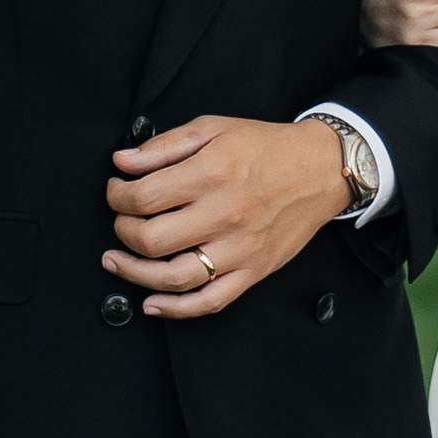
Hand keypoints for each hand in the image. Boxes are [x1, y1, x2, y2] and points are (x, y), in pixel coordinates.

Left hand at [104, 114, 349, 317]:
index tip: (116, 191)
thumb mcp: (214, 128)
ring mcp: (239, 248)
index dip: (117, 196)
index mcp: (211, 173)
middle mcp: (224, 214)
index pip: (144, 197)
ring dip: (135, 273)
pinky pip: (210, 301)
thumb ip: (165, 146)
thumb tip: (123, 162)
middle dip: (123, 231)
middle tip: (121, 220)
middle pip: (152, 240)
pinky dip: (176, 309)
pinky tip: (153, 302)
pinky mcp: (253, 271)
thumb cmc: (266, 147)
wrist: (320, 169)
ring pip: (174, 278)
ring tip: (118, 261)